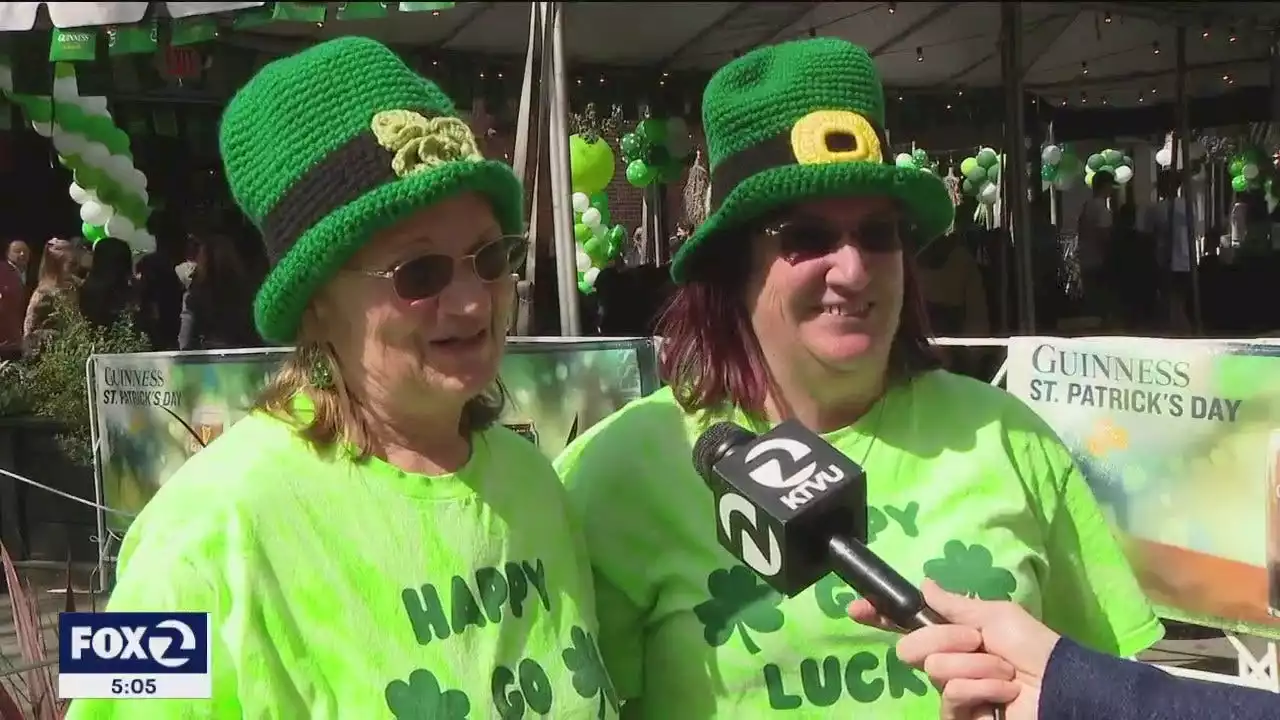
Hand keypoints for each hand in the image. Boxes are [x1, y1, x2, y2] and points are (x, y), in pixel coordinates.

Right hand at [848, 580, 1059, 719]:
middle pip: (911, 646)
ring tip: (1004, 671)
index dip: (879, 616)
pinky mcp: (958, 716)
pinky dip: (981, 686)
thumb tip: (923, 582)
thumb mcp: (994, 614)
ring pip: (933, 669)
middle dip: (946, 640)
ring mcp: (951, 690)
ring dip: (975, 665)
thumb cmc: (1032, 646)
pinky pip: (951, 694)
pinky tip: (1002, 691)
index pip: (906, 624)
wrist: (1057, 684)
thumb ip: (953, 604)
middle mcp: (945, 661)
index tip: (855, 608)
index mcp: (951, 635)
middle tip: (977, 641)